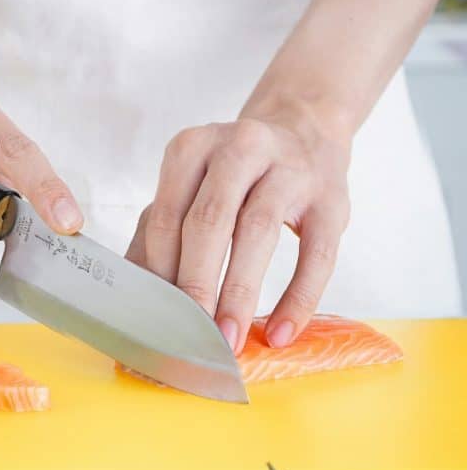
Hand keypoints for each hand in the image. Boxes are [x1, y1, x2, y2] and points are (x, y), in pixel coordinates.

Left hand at [126, 117, 350, 353]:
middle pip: (209, 221)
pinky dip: (297, 298)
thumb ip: (158, 232)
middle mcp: (240, 148)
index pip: (167, 217)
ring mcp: (290, 170)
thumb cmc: (233, 175)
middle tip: (188, 334)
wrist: (304, 131)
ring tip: (228, 338)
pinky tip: (280, 331)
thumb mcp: (190, 186)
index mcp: (193, 147)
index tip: (156, 316)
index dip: (160, 270)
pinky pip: (317, 255)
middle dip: (196, 284)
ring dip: (239, 293)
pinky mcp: (332, 200)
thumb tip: (137, 293)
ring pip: (258, 233)